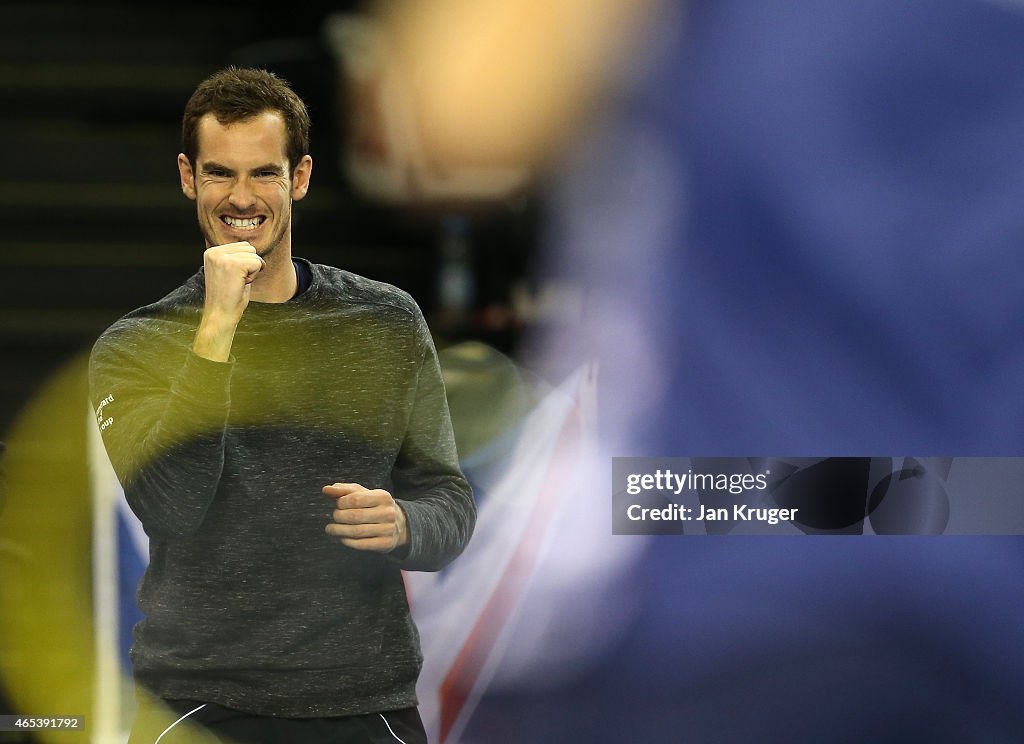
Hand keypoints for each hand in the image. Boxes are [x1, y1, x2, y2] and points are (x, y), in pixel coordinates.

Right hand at [193, 242, 264, 360]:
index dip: (245, 264)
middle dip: (249, 265)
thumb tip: (252, 249)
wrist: (220, 315)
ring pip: (254, 255)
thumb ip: (236, 257)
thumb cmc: (227, 297)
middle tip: (236, 281)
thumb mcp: (228, 271)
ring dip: (252, 271)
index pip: (242, 246)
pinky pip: (258, 263)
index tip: (233, 278)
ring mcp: (222, 257)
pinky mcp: (233, 264)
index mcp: (211, 252)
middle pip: (249, 248)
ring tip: (237, 283)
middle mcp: (214, 252)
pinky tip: (241, 284)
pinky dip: (254, 276)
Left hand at [323, 482, 408, 552]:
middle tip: (334, 517)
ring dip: (339, 531)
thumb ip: (343, 490)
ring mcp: (388, 529)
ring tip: (331, 529)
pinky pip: (361, 544)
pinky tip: (341, 538)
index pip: (356, 499)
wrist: (397, 524)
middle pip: (355, 516)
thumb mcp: (362, 494)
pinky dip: (347, 541)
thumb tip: (326, 489)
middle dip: (339, 517)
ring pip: (356, 531)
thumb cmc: (373, 506)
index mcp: (383, 497)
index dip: (342, 502)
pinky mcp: (386, 543)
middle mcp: (388, 512)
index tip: (338, 505)